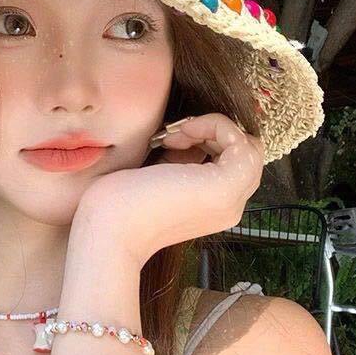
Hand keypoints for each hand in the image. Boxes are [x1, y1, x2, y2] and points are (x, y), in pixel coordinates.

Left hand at [75, 113, 263, 267]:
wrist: (107, 230)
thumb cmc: (118, 205)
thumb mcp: (157, 175)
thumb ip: (179, 159)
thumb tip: (188, 133)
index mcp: (213, 207)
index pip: (232, 162)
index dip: (206, 139)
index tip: (168, 139)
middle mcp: (229, 207)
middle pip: (244, 154)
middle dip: (211, 131)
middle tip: (172, 135)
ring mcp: (231, 200)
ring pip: (248, 146)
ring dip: (212, 127)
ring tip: (174, 135)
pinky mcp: (226, 188)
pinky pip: (240, 140)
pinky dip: (213, 125)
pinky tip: (181, 133)